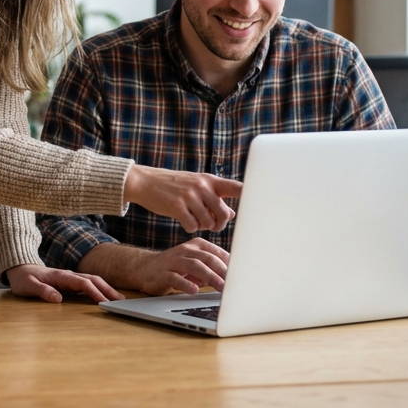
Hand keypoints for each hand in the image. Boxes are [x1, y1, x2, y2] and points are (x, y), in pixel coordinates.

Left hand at [5, 263, 123, 303]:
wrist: (19, 269)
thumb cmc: (23, 278)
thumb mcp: (28, 286)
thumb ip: (42, 291)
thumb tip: (58, 298)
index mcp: (61, 276)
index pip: (82, 283)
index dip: (94, 292)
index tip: (104, 302)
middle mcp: (68, 275)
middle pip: (93, 280)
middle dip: (107, 290)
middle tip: (121, 301)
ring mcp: (69, 278)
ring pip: (92, 281)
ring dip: (106, 289)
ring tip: (118, 300)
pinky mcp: (69, 282)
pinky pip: (87, 285)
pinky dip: (99, 289)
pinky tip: (104, 297)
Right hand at [123, 163, 240, 232]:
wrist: (144, 182)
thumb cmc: (172, 185)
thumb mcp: (195, 187)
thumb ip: (214, 198)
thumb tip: (233, 212)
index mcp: (210, 180)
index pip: (237, 188)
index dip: (251, 197)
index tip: (264, 205)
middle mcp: (202, 186)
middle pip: (224, 214)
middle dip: (219, 223)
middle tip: (212, 224)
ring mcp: (190, 196)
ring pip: (208, 222)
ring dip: (202, 225)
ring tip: (193, 219)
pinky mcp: (177, 206)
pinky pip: (192, 226)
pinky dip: (189, 227)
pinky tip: (184, 221)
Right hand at [123, 238, 229, 295]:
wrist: (144, 269)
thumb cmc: (175, 267)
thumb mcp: (195, 263)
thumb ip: (212, 267)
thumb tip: (233, 276)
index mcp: (195, 246)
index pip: (216, 253)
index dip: (230, 264)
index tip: (241, 274)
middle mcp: (184, 250)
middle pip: (207, 258)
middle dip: (222, 270)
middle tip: (234, 283)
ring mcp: (173, 261)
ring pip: (194, 266)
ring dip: (210, 277)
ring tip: (220, 287)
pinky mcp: (162, 273)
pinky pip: (175, 278)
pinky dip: (186, 284)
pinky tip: (194, 290)